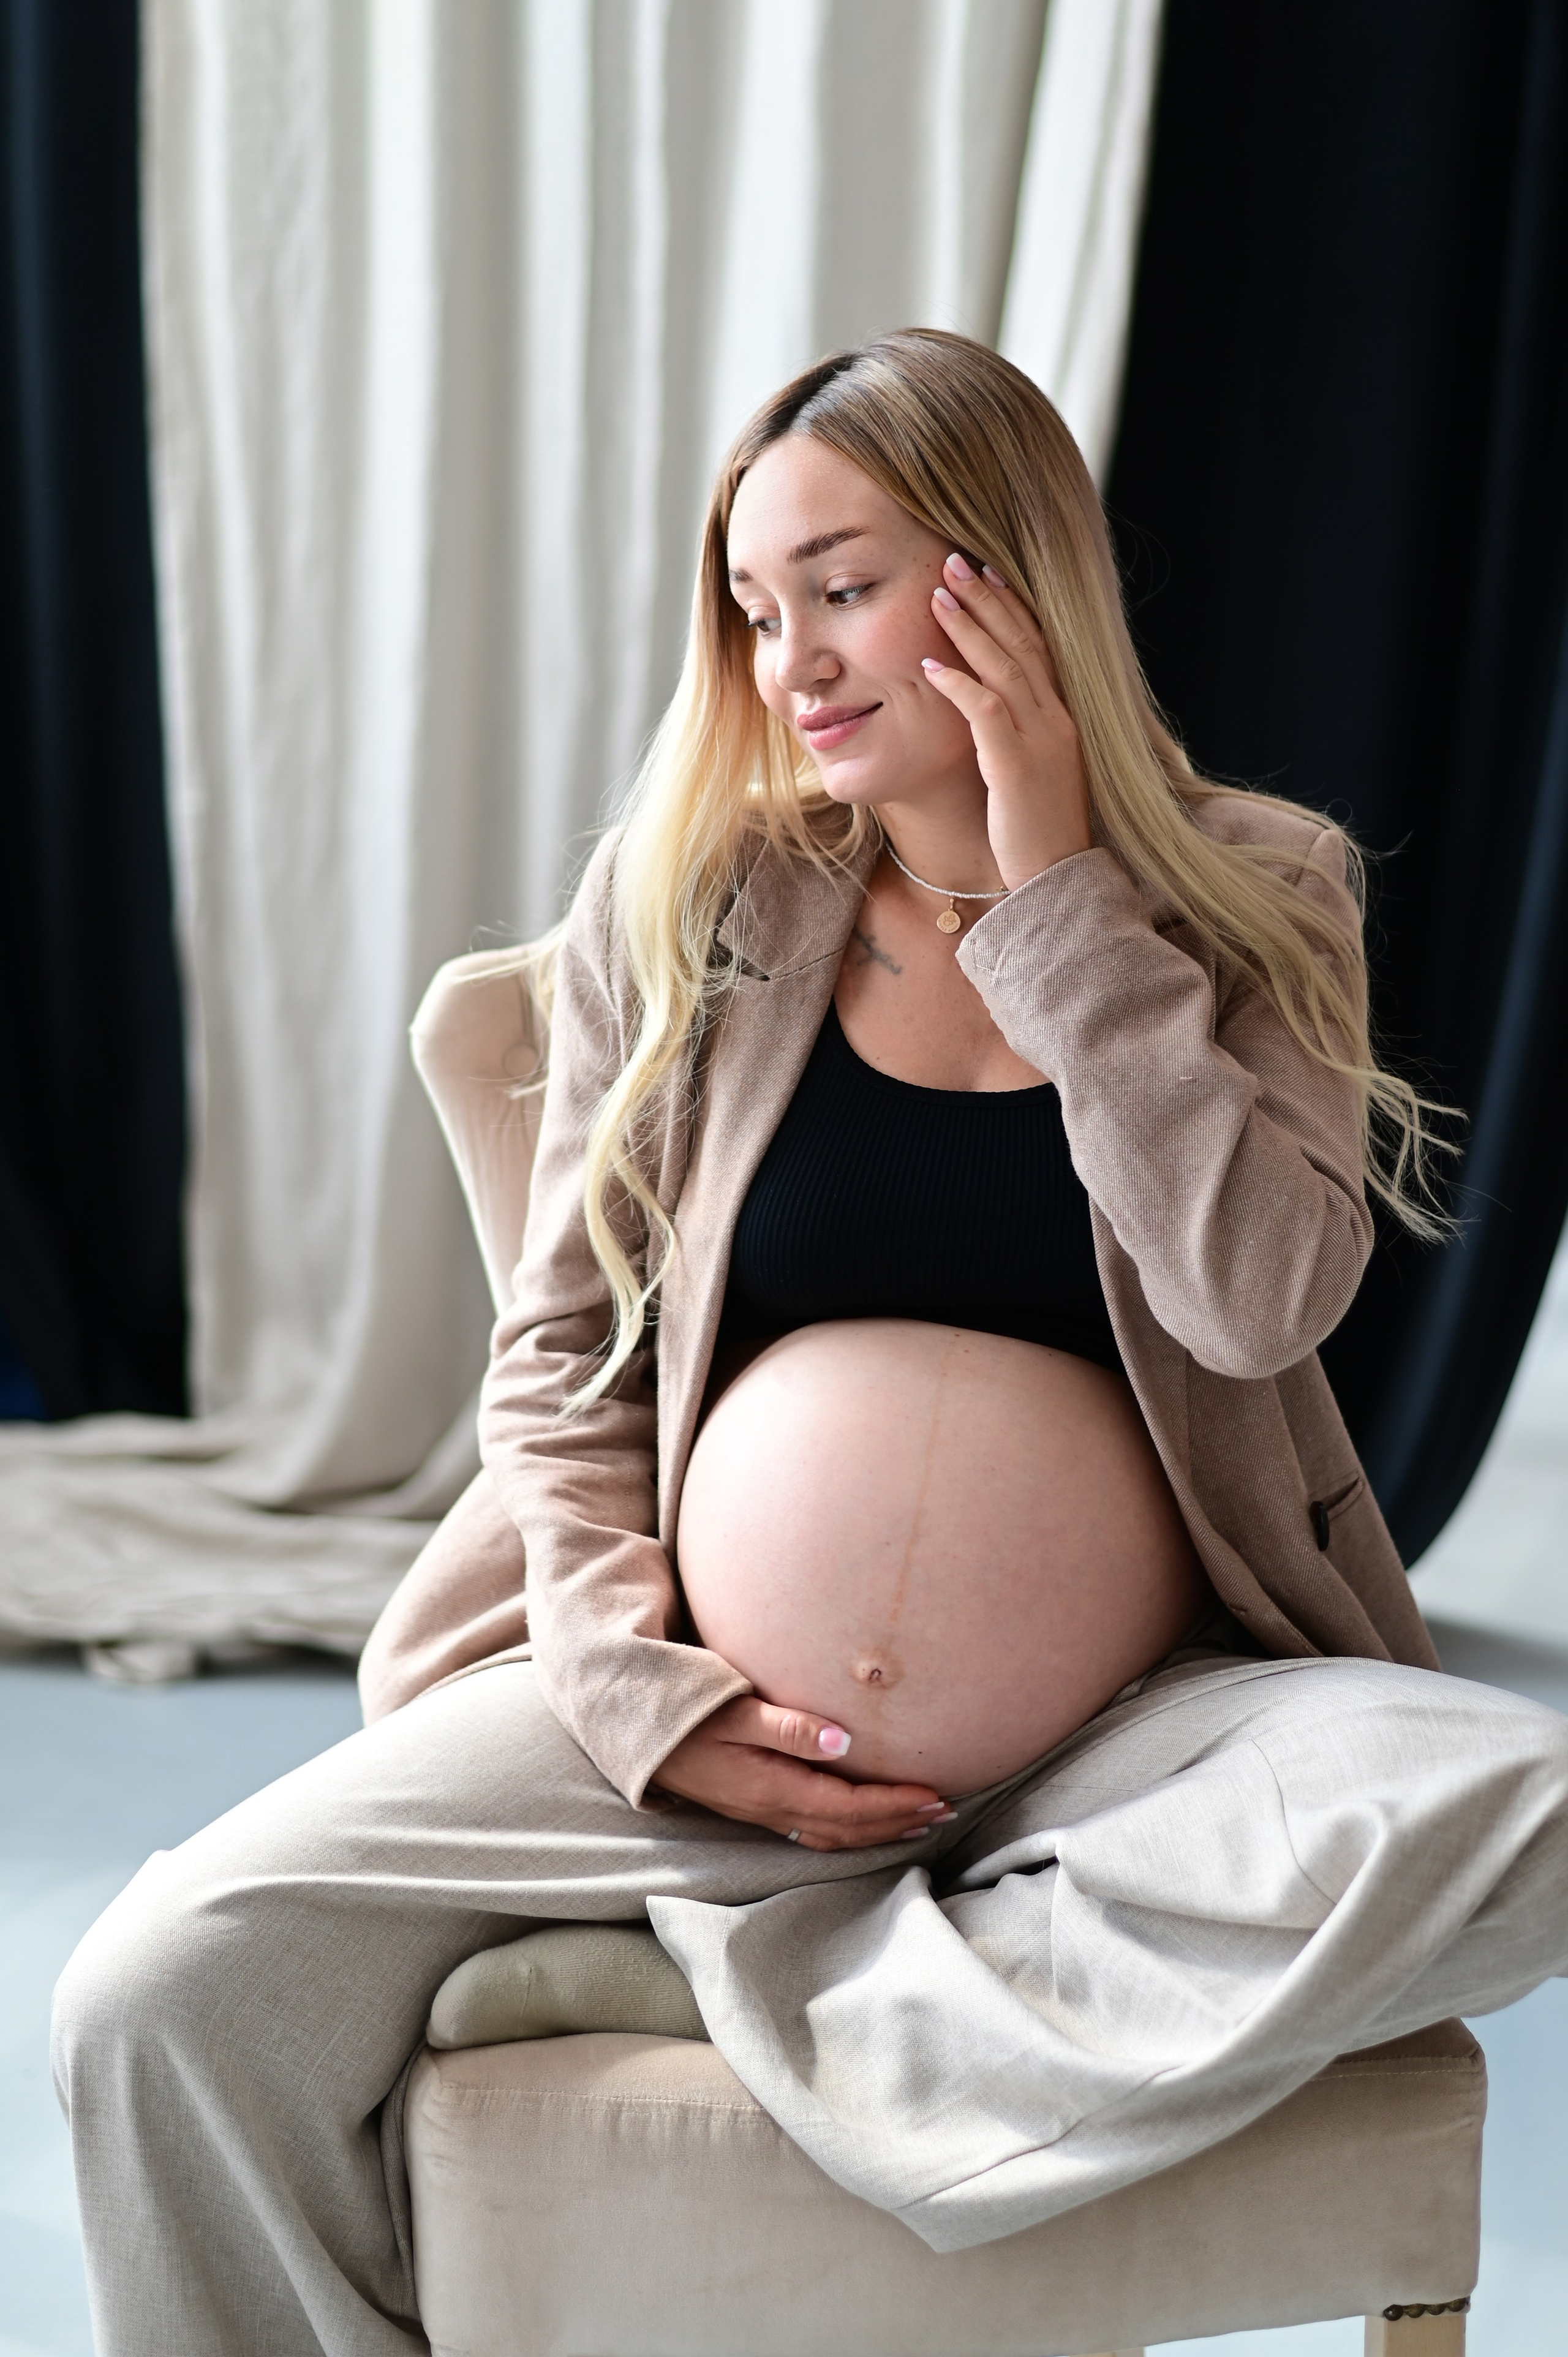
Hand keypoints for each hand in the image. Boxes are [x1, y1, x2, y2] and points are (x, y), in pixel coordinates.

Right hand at [651, 1696, 951, 1850]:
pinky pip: (813, 1830)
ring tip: (918, 1820)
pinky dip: (849, 1830)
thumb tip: (846, 1742)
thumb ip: (789, 1727)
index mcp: (770, 1788)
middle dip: (897, 1822)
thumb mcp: (734, 1711)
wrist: (635, 1730)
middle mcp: (769, 1809)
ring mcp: (760, 1812)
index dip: (894, 1804)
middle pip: (847, 1829)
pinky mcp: (754, 1805)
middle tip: (946, 1811)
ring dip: (878, 1830)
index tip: (935, 1794)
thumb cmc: (685, 1710)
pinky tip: (863, 1821)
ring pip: (832, 1835)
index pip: (848, 1808)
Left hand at [923, 552, 1091, 887]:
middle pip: (1024, 642)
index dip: (1013, 607)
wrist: (1058, 880)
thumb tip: (992, 712)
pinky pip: (986, 710)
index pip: (1040, 647)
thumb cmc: (1038, 833)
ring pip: (1006, 666)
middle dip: (988, 598)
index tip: (989, 574)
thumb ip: (1020, 737)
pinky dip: (957, 682)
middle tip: (956, 560)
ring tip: (937, 593)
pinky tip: (929, 663)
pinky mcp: (1017, 765)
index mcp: (1064, 718)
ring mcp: (1041, 740)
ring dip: (969, 626)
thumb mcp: (1034, 774)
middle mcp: (1058, 720)